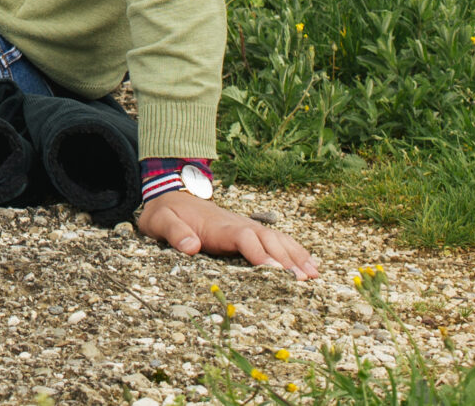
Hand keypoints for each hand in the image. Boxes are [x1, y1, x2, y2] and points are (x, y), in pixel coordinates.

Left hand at [137, 192, 320, 279]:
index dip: (260, 253)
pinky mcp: (250, 232)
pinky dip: (295, 251)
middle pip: (267, 239)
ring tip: (314, 275)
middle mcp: (237, 224)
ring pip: (276, 239)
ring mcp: (246, 227)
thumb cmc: (166, 213)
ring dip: (296, 256)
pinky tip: (310, 265)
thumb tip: (192, 247)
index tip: (274, 272)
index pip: (243, 237)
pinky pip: (276, 240)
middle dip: (286, 259)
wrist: (171, 195)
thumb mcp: (160, 221)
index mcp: (218, 226)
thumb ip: (174, 232)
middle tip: (303, 281)